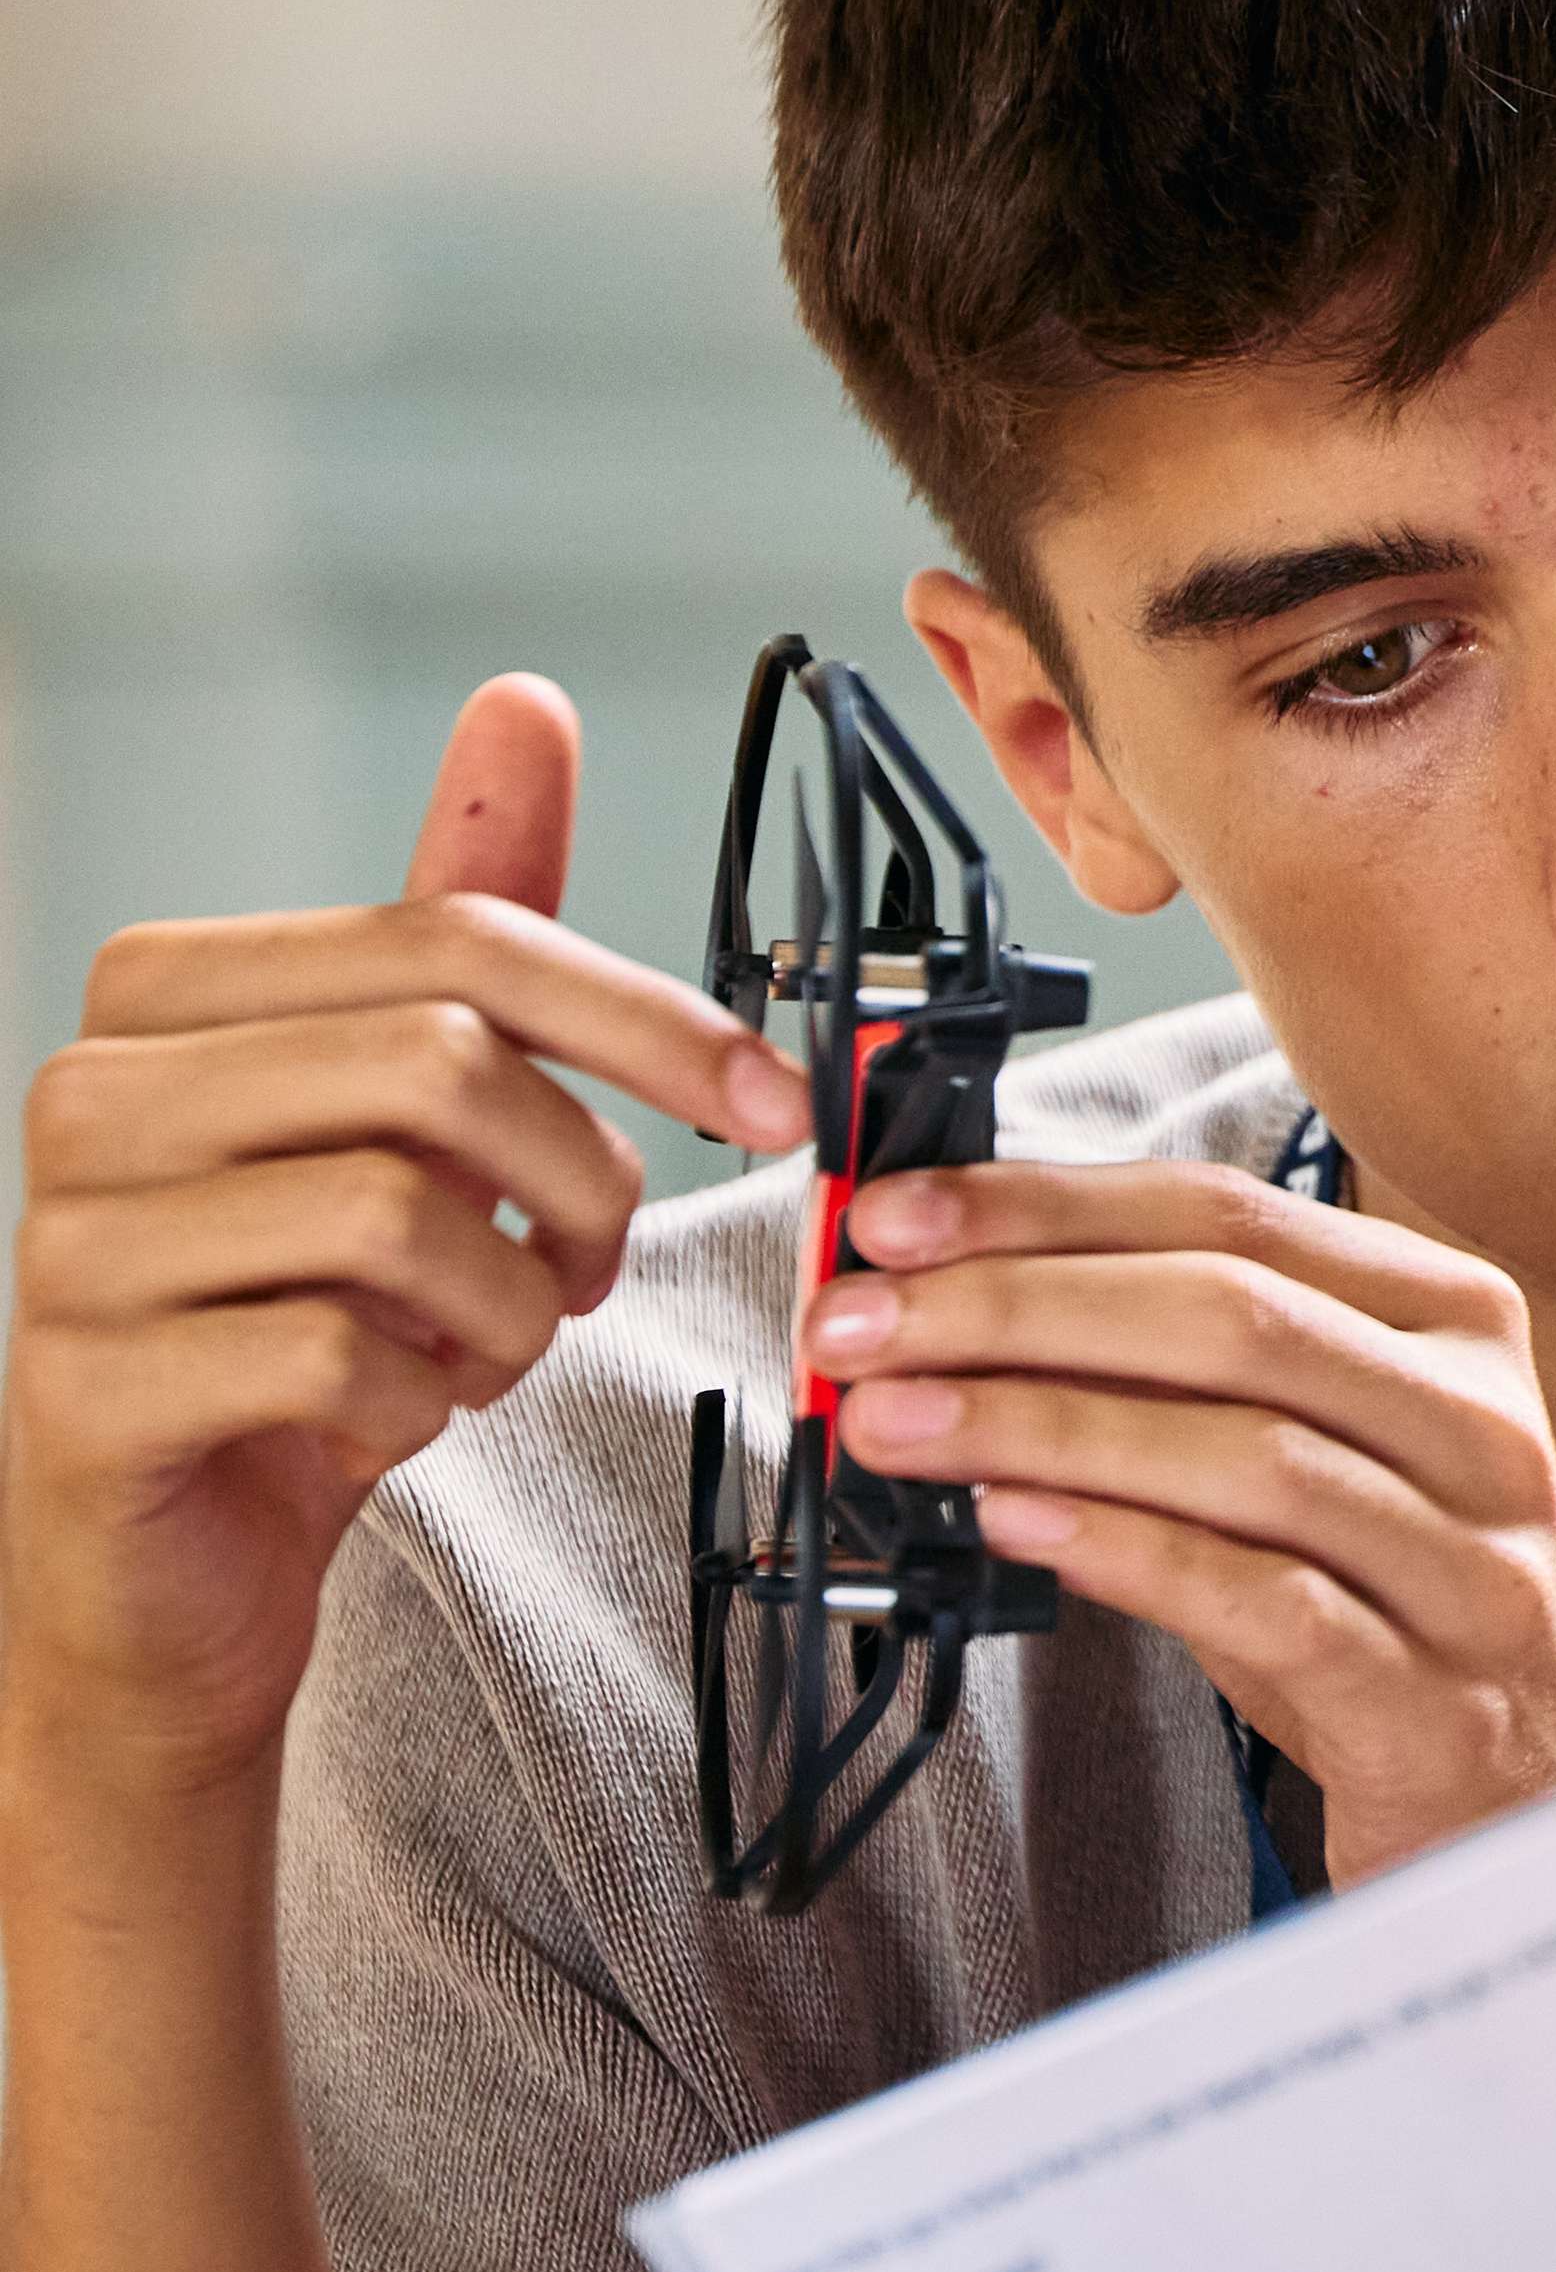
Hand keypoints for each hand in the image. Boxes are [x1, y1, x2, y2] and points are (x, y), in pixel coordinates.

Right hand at [2, 679, 808, 1816]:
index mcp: (168, 993)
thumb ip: (457, 928)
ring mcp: (70, 1238)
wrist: (170, 1564)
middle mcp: (90, 1089)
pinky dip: (421, 1402)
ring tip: (488, 1347)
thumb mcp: (400, 1119)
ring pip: (400, 1216)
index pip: (455, 942)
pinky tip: (399, 1415)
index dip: (646, 1019)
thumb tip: (521, 707)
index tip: (771, 1102)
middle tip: (591, 1267)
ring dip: (508, 1309)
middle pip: (441, 1062)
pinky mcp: (91, 1383)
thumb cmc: (302, 1322)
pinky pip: (335, 1358)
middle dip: (582, 1180)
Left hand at [801, 1160, 1555, 1886]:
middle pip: (1229, 1315)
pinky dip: (1123, 1552)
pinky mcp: (1436, 1697)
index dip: (1044, 1205)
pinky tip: (1010, 1529)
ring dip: (1039, 1425)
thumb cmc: (1391, 1620)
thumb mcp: (1309, 1467)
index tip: (891, 1217)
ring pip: (1244, 1452)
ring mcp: (1473, 1563)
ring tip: (894, 1426)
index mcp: (1450, 1323)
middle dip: (1014, 1305)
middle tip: (857, 1324)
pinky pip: (1264, 1601)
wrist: (1539, 1815)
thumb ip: (1174, 1381)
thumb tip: (949, 1306)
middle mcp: (1480, 1424)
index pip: (1228, 1214)